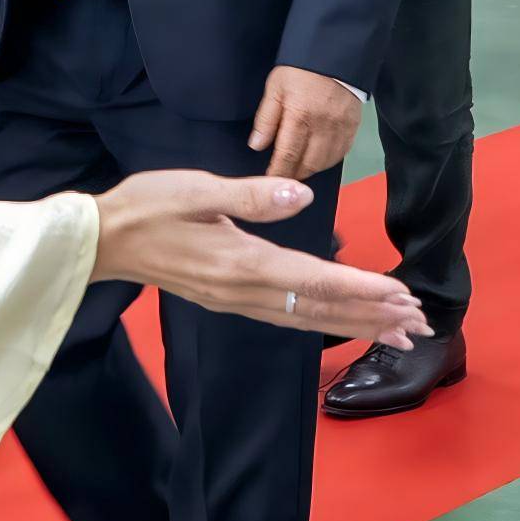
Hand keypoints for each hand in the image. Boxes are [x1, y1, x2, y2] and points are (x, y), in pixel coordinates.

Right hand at [91, 171, 423, 344]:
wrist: (101, 240)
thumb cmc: (147, 206)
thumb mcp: (196, 188)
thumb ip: (251, 194)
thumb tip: (300, 195)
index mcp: (242, 263)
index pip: (315, 280)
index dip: (363, 289)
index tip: (402, 295)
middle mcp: (244, 291)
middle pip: (320, 309)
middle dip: (372, 315)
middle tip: (418, 324)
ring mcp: (235, 301)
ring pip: (307, 320)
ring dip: (353, 324)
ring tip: (393, 332)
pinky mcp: (227, 301)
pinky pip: (286, 318)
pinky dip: (322, 322)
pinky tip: (338, 322)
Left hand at [248, 65, 362, 182]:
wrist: (335, 54)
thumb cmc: (299, 70)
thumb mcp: (275, 89)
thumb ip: (266, 119)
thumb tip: (257, 146)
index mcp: (300, 117)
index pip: (288, 156)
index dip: (278, 172)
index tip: (269, 181)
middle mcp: (323, 127)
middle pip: (308, 164)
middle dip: (294, 175)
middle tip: (282, 178)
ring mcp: (341, 129)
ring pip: (326, 163)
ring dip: (310, 170)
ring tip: (298, 170)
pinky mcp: (354, 127)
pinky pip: (341, 154)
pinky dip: (328, 162)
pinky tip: (318, 160)